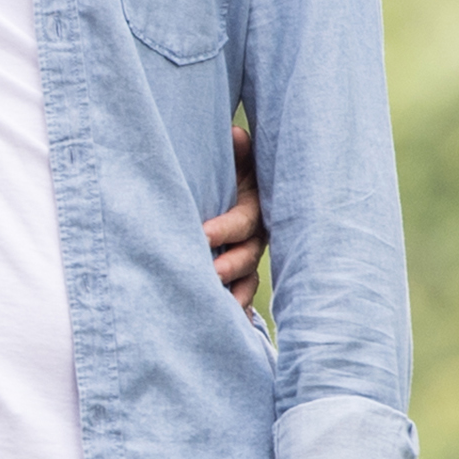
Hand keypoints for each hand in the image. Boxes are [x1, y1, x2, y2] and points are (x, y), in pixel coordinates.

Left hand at [205, 117, 263, 305]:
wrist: (233, 177)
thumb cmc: (231, 164)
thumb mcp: (237, 155)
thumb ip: (239, 149)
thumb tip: (235, 134)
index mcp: (255, 204)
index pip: (242, 221)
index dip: (225, 229)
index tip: (202, 235)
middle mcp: (256, 233)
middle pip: (247, 254)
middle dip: (229, 266)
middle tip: (209, 274)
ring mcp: (250, 254)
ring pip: (246, 278)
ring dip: (233, 292)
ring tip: (218, 306)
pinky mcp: (241, 271)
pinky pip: (243, 293)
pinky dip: (237, 307)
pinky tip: (229, 323)